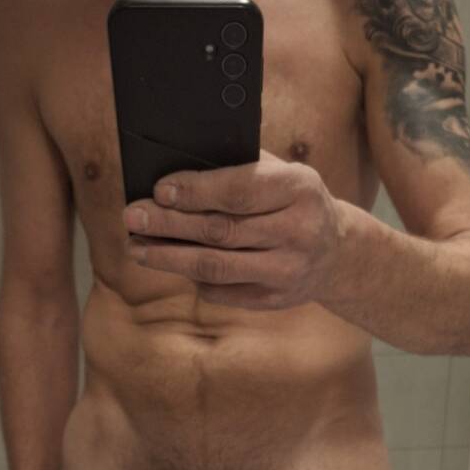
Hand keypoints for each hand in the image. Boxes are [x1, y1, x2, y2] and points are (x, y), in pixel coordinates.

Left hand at [122, 151, 344, 310]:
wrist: (336, 252)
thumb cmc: (293, 201)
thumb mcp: (281, 174)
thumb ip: (240, 169)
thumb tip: (175, 178)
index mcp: (299, 190)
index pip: (238, 191)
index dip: (194, 191)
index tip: (158, 191)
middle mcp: (298, 232)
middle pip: (220, 230)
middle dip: (169, 224)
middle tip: (132, 217)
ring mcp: (287, 271)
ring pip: (216, 267)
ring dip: (170, 258)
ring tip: (138, 247)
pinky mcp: (275, 300)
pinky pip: (222, 291)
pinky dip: (192, 277)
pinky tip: (172, 263)